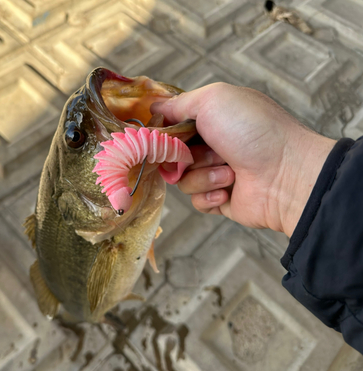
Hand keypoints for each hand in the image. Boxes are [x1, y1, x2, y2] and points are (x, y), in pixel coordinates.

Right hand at [151, 83, 335, 236]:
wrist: (285, 174)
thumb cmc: (251, 130)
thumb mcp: (212, 99)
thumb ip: (178, 103)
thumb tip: (154, 107)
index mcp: (211, 119)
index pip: (171, 126)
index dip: (163, 133)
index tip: (161, 137)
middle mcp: (212, 145)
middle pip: (172, 154)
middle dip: (184, 155)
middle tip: (206, 152)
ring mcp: (216, 173)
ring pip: (182, 179)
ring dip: (203, 175)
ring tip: (229, 171)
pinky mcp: (220, 199)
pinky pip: (196, 201)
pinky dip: (209, 194)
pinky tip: (229, 190)